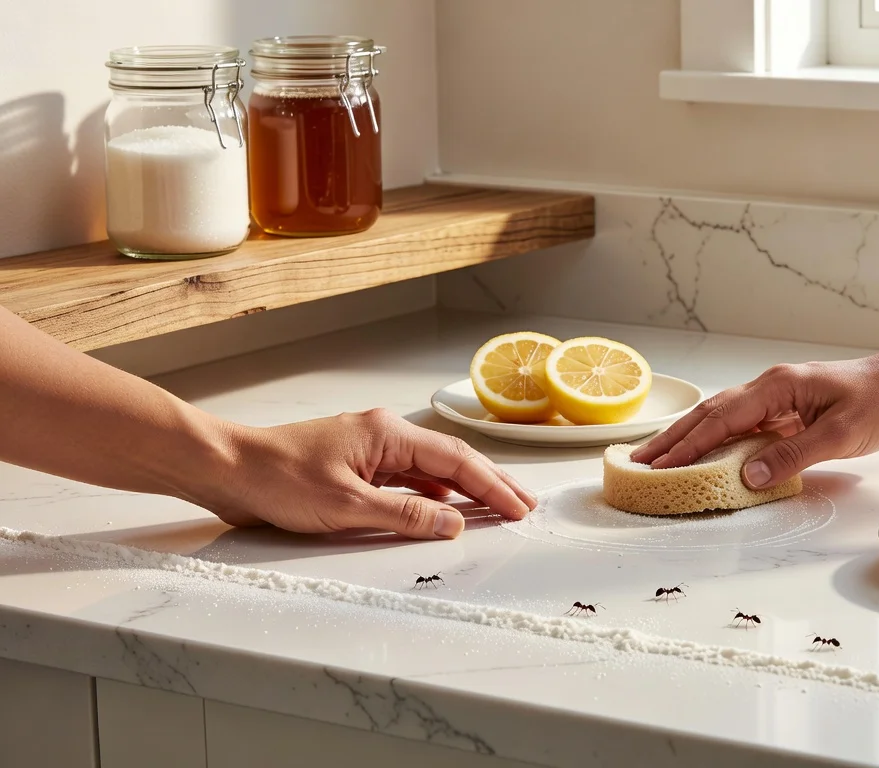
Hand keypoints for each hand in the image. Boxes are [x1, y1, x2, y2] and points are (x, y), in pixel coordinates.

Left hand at [197, 408, 534, 538]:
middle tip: (523, 504)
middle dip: (489, 482)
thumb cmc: (276, 478)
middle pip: (450, 459)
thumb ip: (405, 516)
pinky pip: (405, 477)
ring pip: (429, 468)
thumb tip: (453, 523)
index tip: (518, 507)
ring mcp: (367, 448)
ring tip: (494, 506)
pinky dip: (431, 493)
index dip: (491, 486)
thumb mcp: (347, 506)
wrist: (226, 468)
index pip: (455, 461)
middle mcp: (382, 434)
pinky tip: (442, 507)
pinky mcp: (352, 465)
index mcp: (387, 434)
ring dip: (463, 489)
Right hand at [632, 344, 878, 487]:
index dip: (686, 444)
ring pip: (722, 420)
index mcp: (777, 387)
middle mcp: (771, 389)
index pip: (720, 419)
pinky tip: (706, 455)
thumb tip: (748, 477)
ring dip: (690, 440)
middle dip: (673, 440)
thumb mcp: (841, 435)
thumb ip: (793, 456)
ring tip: (659, 459)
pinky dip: (717, 441)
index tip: (657, 465)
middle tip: (638, 464)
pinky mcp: (788, 411)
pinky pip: (743, 427)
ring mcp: (778, 399)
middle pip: (710, 415)